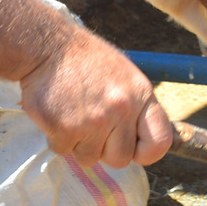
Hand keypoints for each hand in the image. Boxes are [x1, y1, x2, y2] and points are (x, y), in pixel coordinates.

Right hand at [17, 26, 174, 168]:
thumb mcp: (125, 75)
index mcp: (141, 95)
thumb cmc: (85, 61)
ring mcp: (93, 121)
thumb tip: (144, 140)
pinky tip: (57, 113)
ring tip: (73, 115)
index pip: (160, 141)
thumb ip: (136, 107)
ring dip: (78, 144)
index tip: (134, 150)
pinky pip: (63, 151)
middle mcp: (121, 109)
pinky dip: (57, 137)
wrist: (46, 47)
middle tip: (92, 129)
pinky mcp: (65, 129)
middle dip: (105, 151)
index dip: (146, 152)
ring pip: (89, 158)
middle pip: (121, 159)